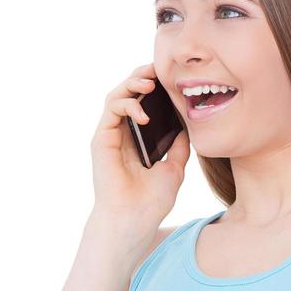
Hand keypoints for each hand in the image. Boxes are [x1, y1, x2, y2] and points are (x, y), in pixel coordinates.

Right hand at [90, 62, 189, 221]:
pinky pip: (111, 109)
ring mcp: (110, 136)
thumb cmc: (151, 201)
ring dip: (133, 83)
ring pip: (117, 95)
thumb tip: (188, 127)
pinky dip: (128, 104)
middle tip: (160, 69)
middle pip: (129, 93)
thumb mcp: (174, 169)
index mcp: (138, 140)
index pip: (144, 103)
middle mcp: (122, 134)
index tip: (173, 78)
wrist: (134, 221)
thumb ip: (178, 147)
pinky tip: (144, 113)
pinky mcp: (101, 139)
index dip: (155, 87)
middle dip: (143, 76)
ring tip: (151, 83)